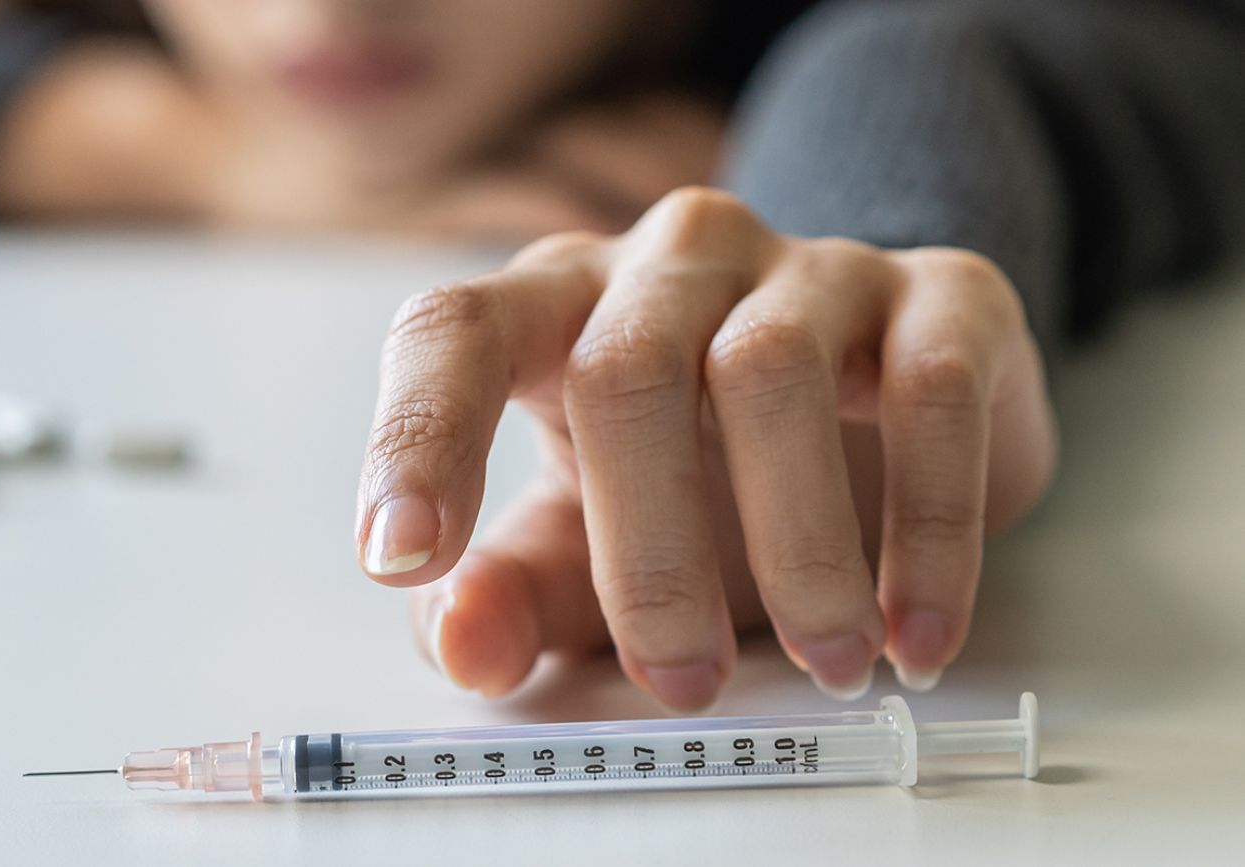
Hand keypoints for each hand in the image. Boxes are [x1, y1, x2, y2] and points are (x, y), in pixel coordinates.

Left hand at [356, 187, 1056, 709]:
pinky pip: (930, 387)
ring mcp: (807, 267)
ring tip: (825, 662)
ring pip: (771, 370)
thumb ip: (510, 590)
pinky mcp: (938, 294)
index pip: (454, 333)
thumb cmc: (705, 469)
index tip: (400, 560)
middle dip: (646, 551)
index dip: (418, 436)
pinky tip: (915, 628)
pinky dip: (927, 525)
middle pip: (625, 370)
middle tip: (678, 679)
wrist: (878, 404)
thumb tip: (464, 643)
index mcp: (558, 307)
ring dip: (796, 545)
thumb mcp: (588, 540)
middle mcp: (671, 263)